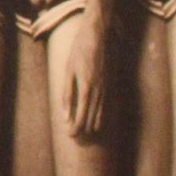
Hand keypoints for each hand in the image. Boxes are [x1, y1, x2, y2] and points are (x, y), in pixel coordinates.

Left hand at [57, 10, 107, 140]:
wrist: (98, 36)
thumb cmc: (79, 52)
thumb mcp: (68, 71)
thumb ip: (67, 94)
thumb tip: (65, 115)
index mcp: (87, 87)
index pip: (81, 114)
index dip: (77, 126)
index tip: (72, 136)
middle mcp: (99, 90)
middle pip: (92, 115)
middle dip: (84, 128)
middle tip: (77, 138)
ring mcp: (107, 86)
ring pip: (101, 111)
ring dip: (94, 123)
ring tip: (89, 134)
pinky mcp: (111, 82)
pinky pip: (108, 103)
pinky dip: (104, 114)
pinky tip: (102, 120)